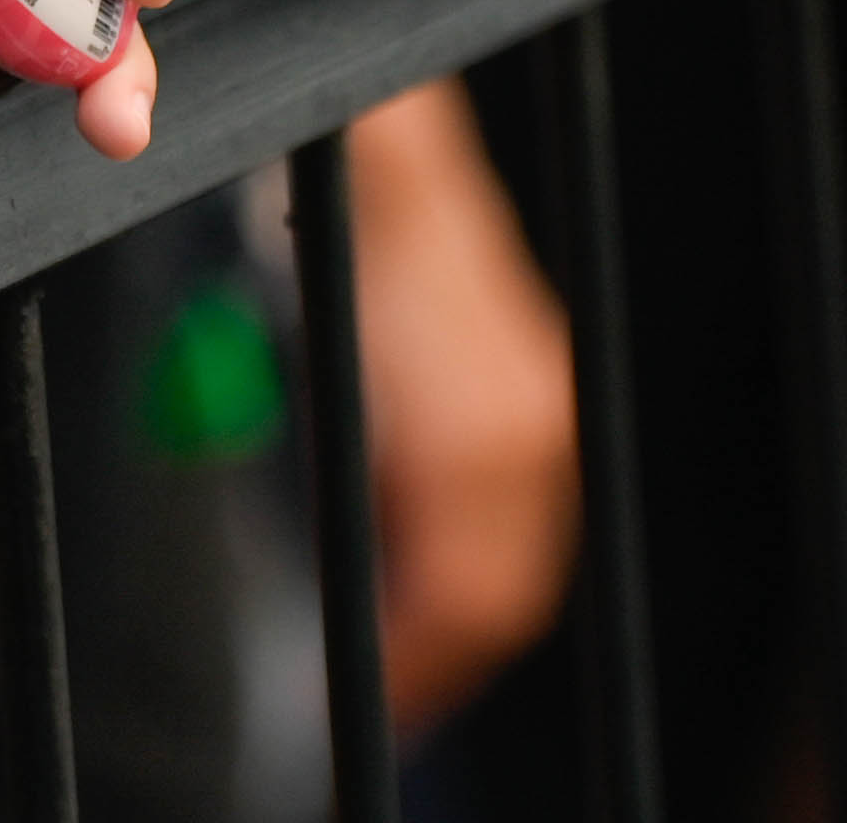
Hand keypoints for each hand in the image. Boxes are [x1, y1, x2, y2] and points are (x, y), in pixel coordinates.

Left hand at [340, 91, 579, 721]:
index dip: (411, 666)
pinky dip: (474, 558)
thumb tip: (330, 592)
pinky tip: (421, 579)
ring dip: (456, 615)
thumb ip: (323, 481)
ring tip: (391, 656)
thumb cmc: (321, 248)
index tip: (356, 704)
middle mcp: (530, 429)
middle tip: (373, 698)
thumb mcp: (302, 372)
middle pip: (499, 596)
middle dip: (434, 658)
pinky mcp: (539, 389)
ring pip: (517, 561)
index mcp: (474, 438)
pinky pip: (519, 512)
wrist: (381, 143)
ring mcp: (544, 406)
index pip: (463, 600)